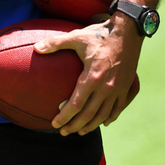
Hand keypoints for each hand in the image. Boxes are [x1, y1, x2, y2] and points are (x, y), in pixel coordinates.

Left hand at [36, 16, 141, 135]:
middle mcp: (106, 87)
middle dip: (75, 125)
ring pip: (104, 114)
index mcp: (93, 77)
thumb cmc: (100, 34)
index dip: (65, 116)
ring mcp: (118, 88)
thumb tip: (36, 49)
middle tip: (63, 132)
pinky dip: (109, 117)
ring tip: (80, 132)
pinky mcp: (126, 87)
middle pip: (89, 114)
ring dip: (91, 125)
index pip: (76, 104)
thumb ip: (55, 44)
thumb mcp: (76, 37)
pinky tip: (103, 123)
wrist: (128, 32)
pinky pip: (118, 108)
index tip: (55, 123)